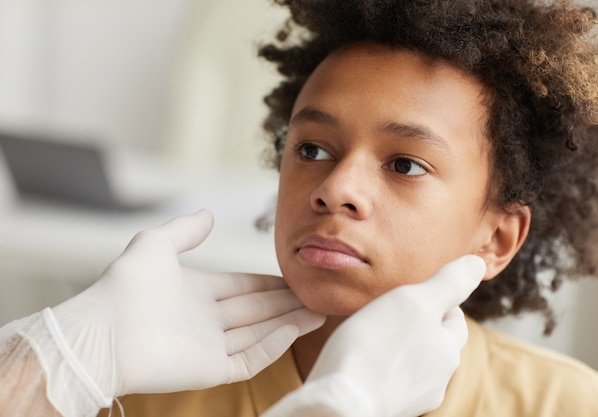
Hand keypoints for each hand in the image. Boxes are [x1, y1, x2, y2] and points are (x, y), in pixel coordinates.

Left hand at [52, 209, 324, 397]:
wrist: (102, 332)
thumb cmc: (125, 286)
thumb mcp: (157, 243)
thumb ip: (186, 229)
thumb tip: (209, 213)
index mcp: (196, 290)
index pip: (242, 286)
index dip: (268, 281)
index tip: (295, 276)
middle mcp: (205, 319)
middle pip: (256, 309)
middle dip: (287, 302)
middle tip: (318, 294)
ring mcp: (208, 346)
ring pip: (259, 334)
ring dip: (289, 323)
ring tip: (319, 312)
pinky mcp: (209, 370)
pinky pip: (249, 359)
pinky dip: (273, 346)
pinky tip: (293, 329)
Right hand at [262, 255, 484, 416]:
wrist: (340, 402)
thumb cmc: (376, 346)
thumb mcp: (415, 301)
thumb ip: (449, 283)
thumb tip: (477, 263)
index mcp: (448, 351)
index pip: (455, 320)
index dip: (440, 301)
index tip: (418, 290)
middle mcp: (436, 380)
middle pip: (435, 343)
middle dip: (421, 326)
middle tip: (396, 309)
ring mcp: (411, 398)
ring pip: (413, 363)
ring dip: (402, 348)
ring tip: (376, 333)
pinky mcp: (386, 407)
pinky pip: (390, 380)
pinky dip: (383, 367)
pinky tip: (365, 361)